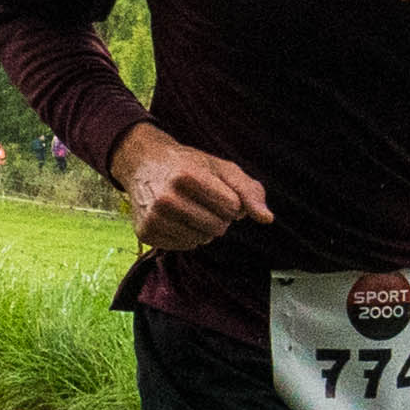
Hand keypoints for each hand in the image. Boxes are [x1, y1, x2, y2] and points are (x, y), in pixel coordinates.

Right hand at [112, 124, 270, 252]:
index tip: (217, 189)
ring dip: (204, 228)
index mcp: (186, 176)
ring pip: (202, 239)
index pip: (233, 207)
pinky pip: (185, 246)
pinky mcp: (146, 233)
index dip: (231, 200)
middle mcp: (166, 198)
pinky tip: (177, 218)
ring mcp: (153, 217)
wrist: (143, 163)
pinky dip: (188, 235)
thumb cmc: (188, 165)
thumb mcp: (222, 169)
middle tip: (203, 199)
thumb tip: (267, 219)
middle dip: (219, 216)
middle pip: (218, 226)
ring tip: (189, 207)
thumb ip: (249, 191)